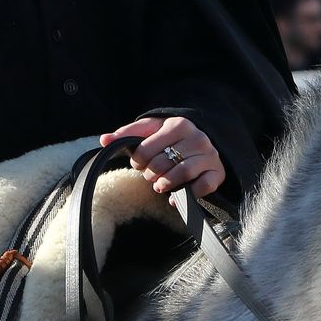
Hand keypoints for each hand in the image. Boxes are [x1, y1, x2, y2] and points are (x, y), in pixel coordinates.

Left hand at [100, 116, 224, 199]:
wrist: (200, 144)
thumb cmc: (170, 139)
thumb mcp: (151, 131)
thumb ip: (127, 134)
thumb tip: (104, 140)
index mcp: (179, 124)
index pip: (147, 149)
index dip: (138, 160)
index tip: (140, 162)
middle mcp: (197, 137)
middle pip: (163, 163)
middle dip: (151, 174)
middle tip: (150, 175)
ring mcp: (209, 155)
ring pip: (183, 173)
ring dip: (166, 184)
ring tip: (159, 185)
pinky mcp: (217, 172)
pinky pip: (202, 186)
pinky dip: (187, 195)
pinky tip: (176, 196)